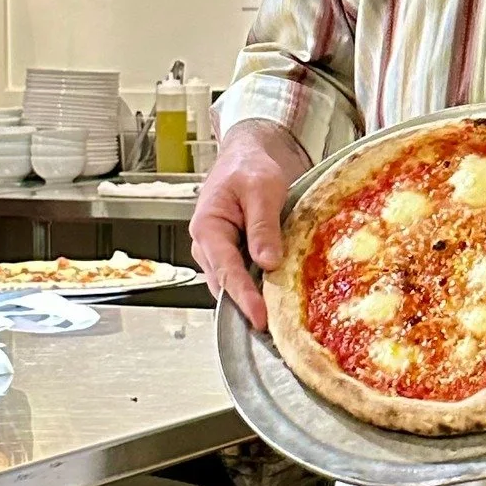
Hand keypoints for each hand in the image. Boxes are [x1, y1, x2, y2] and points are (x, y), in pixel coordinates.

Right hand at [190, 120, 309, 330]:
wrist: (248, 155)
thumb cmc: (250, 167)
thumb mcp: (262, 189)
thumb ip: (263, 226)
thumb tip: (267, 263)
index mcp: (207, 227)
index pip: (226, 270)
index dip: (244, 297)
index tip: (260, 319)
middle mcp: (206, 245)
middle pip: (225, 284)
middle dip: (247, 306)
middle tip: (274, 329)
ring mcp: (218, 253)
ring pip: (233, 284)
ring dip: (253, 298)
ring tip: (279, 319)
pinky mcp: (233, 255)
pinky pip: (242, 277)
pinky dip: (257, 287)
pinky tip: (278, 295)